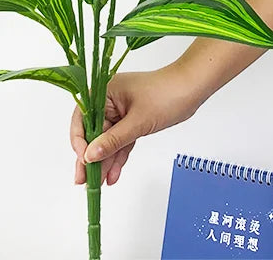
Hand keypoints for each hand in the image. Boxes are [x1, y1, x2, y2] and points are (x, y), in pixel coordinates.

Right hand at [68, 0, 272, 186]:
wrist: (192, 88)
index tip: (83, 163)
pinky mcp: (132, 119)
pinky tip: (113, 175)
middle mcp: (108, 100)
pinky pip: (121, 140)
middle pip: (93, 132)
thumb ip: (112, 141)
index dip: (80, 142)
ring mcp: (120, 110)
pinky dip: (119, 156)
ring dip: (104, 161)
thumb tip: (89, 156)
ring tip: (99, 184)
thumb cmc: (165, 96)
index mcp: (103, 92)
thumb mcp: (137, 122)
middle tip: (83, 181)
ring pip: (107, 140)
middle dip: (90, 157)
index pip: (82, 119)